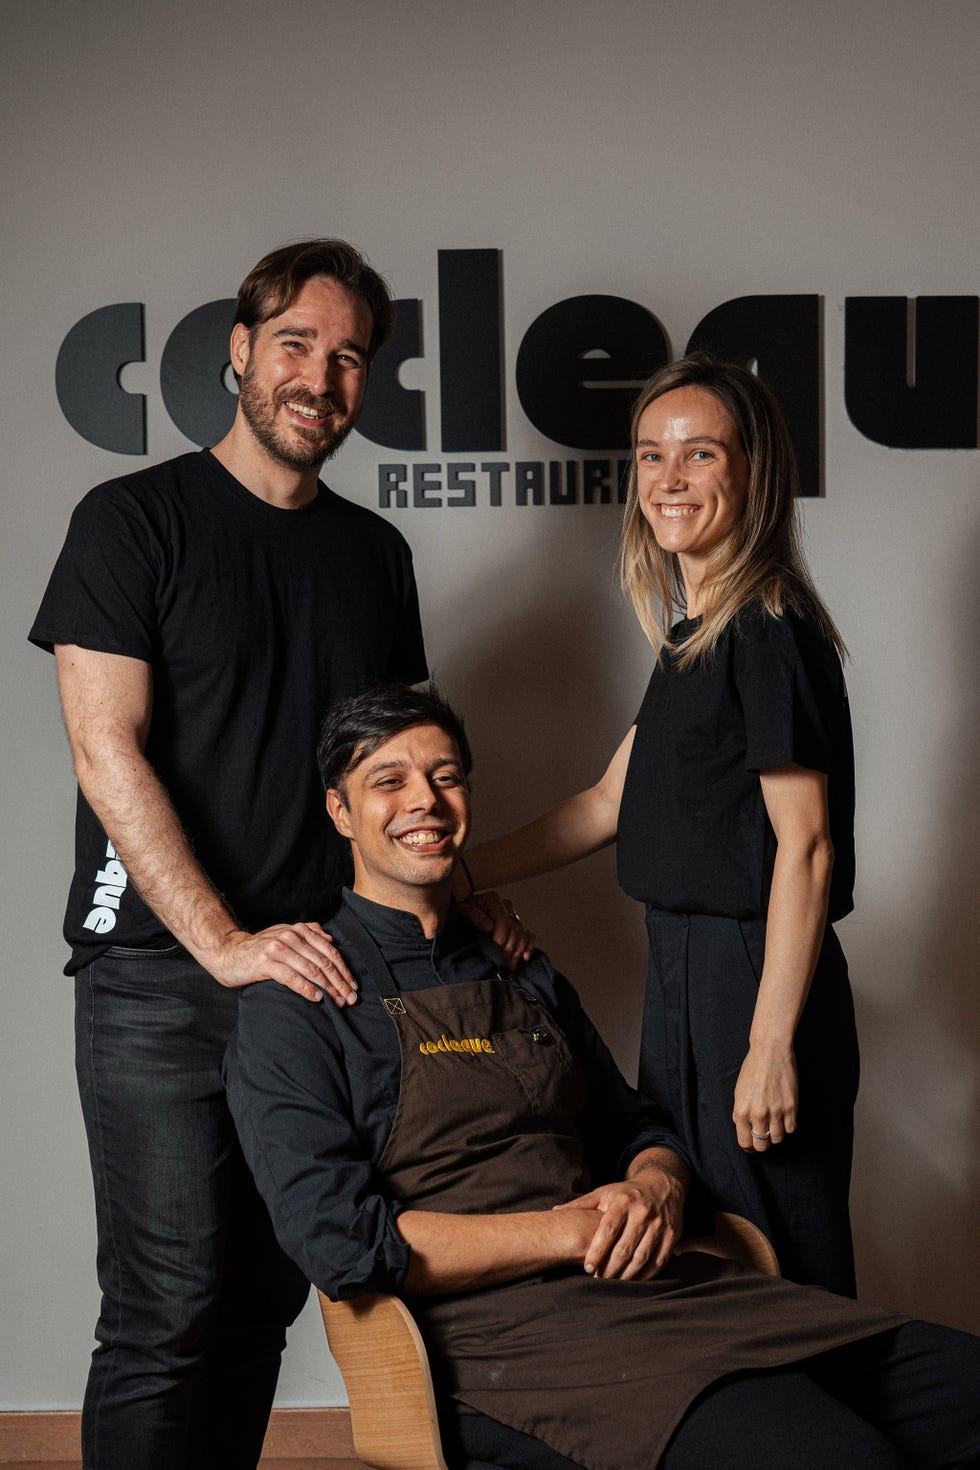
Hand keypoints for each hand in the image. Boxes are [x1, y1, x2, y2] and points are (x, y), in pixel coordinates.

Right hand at [208, 923, 357, 1004]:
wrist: (229, 952)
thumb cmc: (260, 947)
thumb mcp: (284, 934)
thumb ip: (308, 933)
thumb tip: (331, 938)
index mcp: (300, 930)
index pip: (330, 951)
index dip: (344, 970)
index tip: (354, 986)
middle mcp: (292, 936)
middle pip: (324, 962)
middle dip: (341, 982)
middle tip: (351, 999)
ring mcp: (279, 949)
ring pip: (312, 971)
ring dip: (329, 989)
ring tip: (338, 1002)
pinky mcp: (267, 963)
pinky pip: (293, 978)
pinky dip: (308, 989)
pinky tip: (317, 998)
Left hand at [459, 891, 534, 971]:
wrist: (460, 913)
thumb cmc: (460, 912)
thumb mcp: (461, 911)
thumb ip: (474, 916)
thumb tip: (489, 926)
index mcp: (493, 900)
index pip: (504, 924)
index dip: (501, 941)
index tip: (497, 955)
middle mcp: (506, 906)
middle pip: (514, 931)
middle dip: (509, 950)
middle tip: (503, 965)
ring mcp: (512, 915)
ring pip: (522, 934)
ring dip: (518, 952)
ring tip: (511, 965)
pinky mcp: (516, 924)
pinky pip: (528, 934)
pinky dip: (528, 946)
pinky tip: (525, 957)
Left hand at [554, 1167, 683, 1279]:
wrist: (662, 1185)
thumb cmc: (626, 1193)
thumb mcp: (604, 1192)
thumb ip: (581, 1204)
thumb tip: (554, 1211)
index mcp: (623, 1201)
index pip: (608, 1229)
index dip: (597, 1250)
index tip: (587, 1267)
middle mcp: (642, 1212)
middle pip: (624, 1247)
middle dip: (610, 1268)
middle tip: (598, 1280)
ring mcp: (659, 1225)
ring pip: (642, 1257)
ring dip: (626, 1275)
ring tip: (613, 1283)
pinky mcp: (672, 1235)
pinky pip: (659, 1261)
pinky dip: (646, 1275)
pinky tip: (634, 1281)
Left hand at [732, 1044, 797, 1151]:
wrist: (770, 1052)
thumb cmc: (753, 1069)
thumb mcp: (738, 1091)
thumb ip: (740, 1112)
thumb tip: (743, 1127)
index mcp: (741, 1111)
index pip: (745, 1142)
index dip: (748, 1145)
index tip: (751, 1144)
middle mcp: (758, 1114)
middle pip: (762, 1145)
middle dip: (762, 1143)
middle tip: (764, 1136)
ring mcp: (776, 1112)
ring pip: (778, 1139)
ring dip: (776, 1135)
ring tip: (774, 1124)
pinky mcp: (791, 1107)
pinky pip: (791, 1129)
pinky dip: (787, 1126)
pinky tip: (784, 1117)